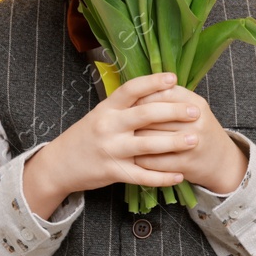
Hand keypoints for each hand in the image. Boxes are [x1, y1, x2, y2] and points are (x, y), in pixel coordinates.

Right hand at [22, 73, 197, 218]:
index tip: (173, 78)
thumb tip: (158, 90)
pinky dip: (162, 177)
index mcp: (107, 108)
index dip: (152, 82)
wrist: (59, 164)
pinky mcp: (113, 172)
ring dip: (174, 143)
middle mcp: (108, 126)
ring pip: (147, 145)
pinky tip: (180, 175)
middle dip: (173, 112)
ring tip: (195, 139)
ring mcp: (111, 150)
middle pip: (145, 115)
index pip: (131, 89)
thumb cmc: (87, 135)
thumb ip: (125, 105)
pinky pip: (142, 176)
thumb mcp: (101, 114)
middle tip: (195, 111)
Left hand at [134, 83, 249, 194]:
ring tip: (127, 139)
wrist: (222, 161)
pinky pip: (153, 161)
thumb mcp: (193, 108)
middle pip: (151, 116)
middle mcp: (196, 121)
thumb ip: (169, 97)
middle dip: (134, 121)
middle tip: (125, 124)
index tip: (131, 104)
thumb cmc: (199, 130)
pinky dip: (141, 159)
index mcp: (195, 103)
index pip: (160, 94)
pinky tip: (136, 157)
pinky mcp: (185, 164)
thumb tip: (135, 94)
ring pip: (149, 139)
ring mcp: (191, 144)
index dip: (141, 99)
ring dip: (134, 140)